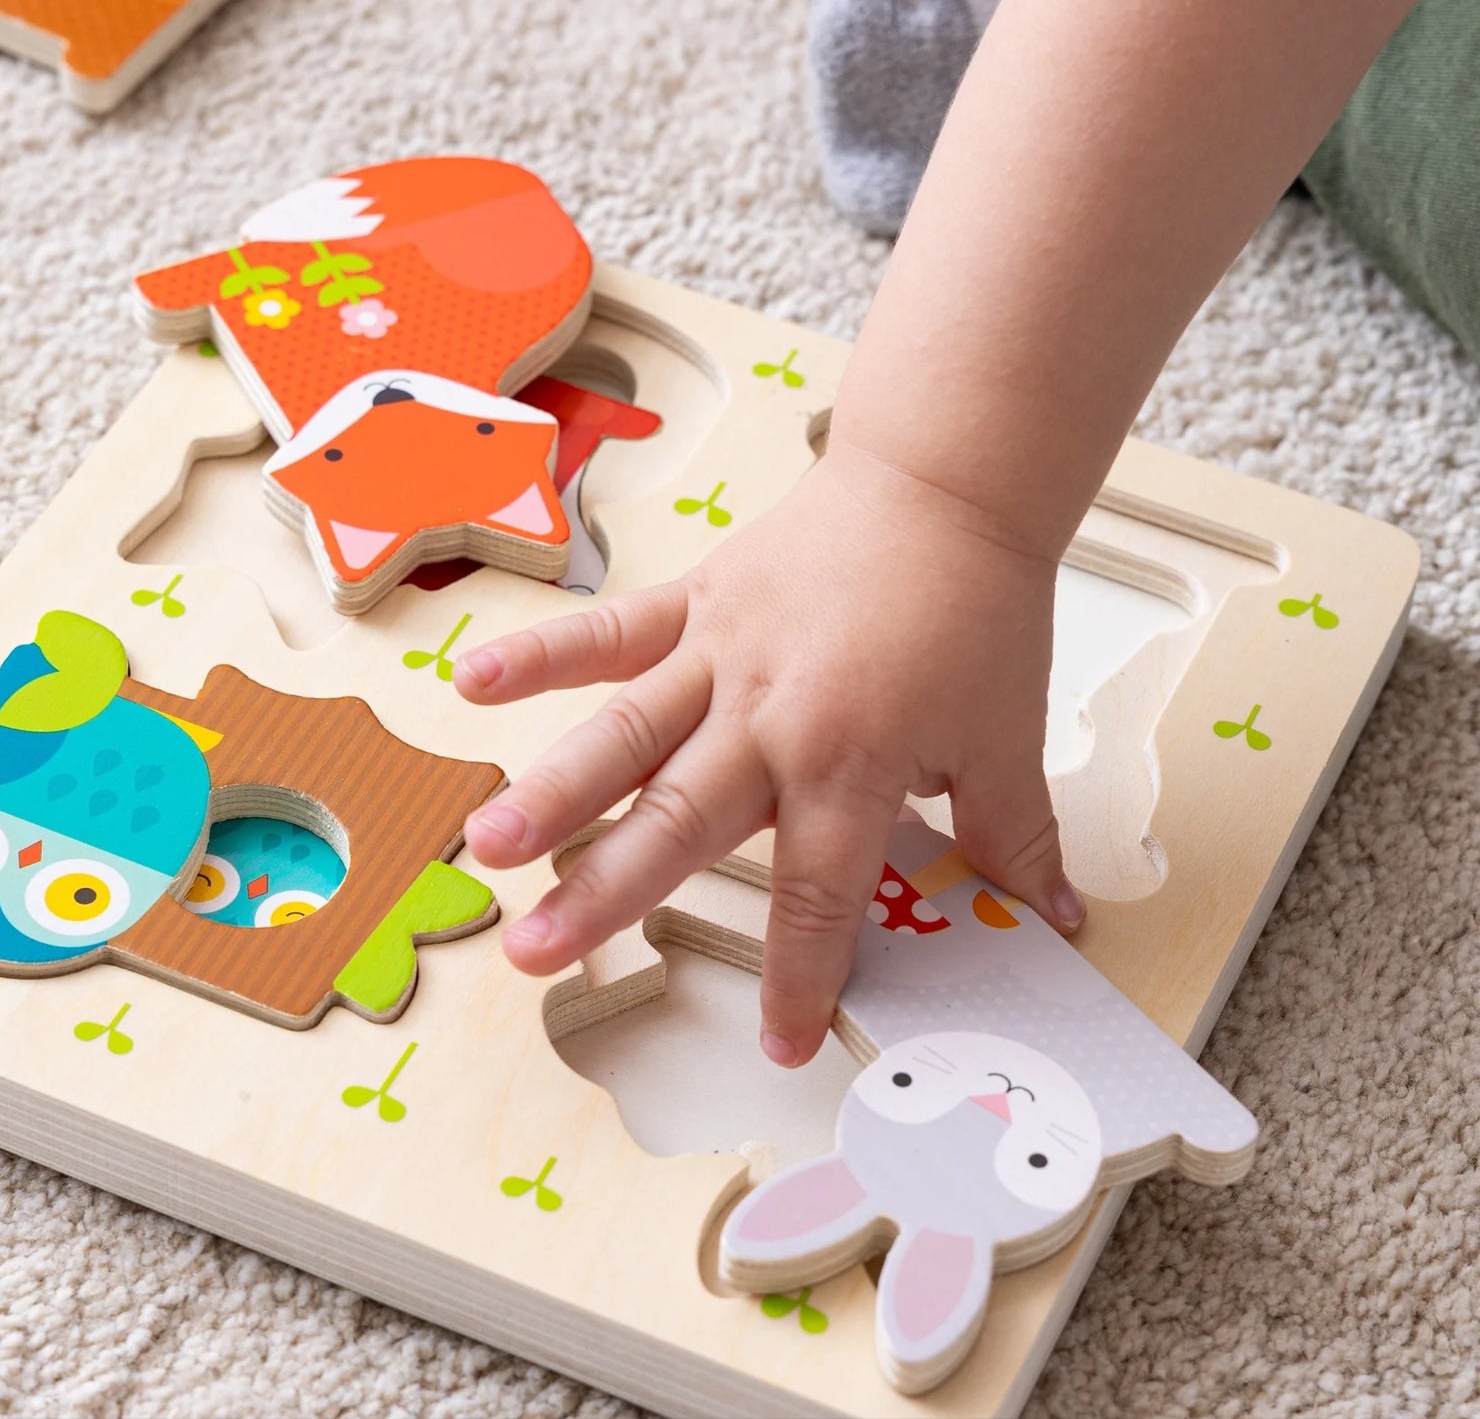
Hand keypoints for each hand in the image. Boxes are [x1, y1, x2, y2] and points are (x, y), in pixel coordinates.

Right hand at [454, 446, 1082, 1067]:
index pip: (816, 892)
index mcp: (851, 759)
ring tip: (484, 845)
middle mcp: (771, 717)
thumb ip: (1015, 835)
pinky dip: (543, 654)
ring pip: (626, 733)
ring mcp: (721, 656)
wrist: (946, 484)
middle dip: (604, 892)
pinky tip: (471, 684)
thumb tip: (1053, 918)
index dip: (799, 973)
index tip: (776, 1040)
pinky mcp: (695, 602)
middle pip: (680, 820)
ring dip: (552, 790)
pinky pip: (611, 632)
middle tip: (535, 952)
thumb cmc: (977, 609)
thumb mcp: (1009, 734)